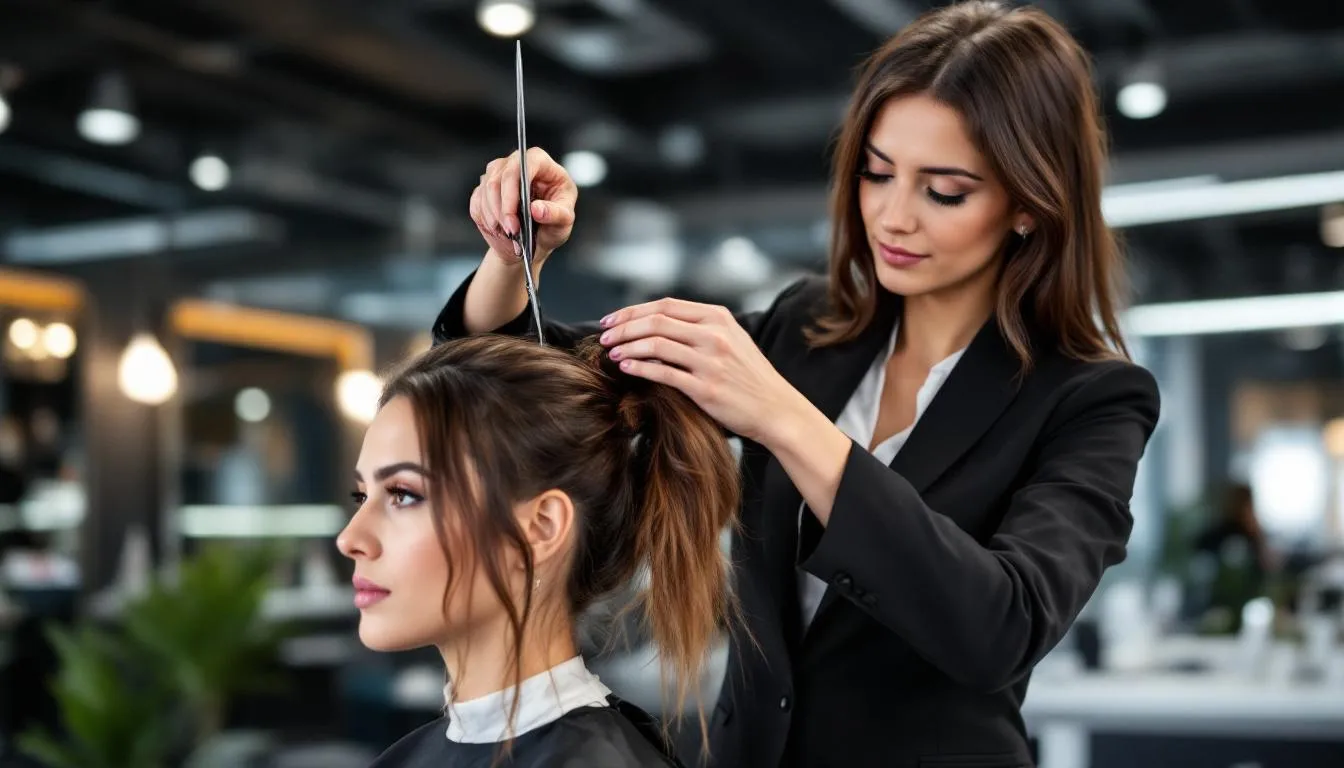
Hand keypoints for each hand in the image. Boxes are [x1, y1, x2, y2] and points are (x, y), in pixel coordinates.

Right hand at [469, 147, 576, 267]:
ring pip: (486, 188)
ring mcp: (498, 174)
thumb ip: (555, 214)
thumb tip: (537, 209)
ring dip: (494, 215)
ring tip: (508, 233)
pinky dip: (486, 219)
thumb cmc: (553, 224)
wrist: (535, 241)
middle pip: (500, 176)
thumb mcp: (564, 222)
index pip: (524, 164)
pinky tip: (499, 230)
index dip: (515, 188)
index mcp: (541, 164)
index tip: (514, 215)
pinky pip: (477, 201)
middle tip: (511, 230)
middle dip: (503, 208)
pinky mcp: (484, 188)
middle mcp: (517, 164)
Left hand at [598, 298, 802, 444]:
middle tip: (604, 337)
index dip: (633, 311)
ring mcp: (710, 361)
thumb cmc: (751, 377)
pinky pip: (664, 373)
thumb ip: (701, 327)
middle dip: (624, 328)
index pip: (665, 305)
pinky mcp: (706, 388)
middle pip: (656, 322)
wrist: (776, 409)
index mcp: (719, 318)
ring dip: (627, 347)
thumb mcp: (732, 339)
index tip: (612, 320)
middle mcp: (714, 335)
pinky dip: (640, 367)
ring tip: (611, 353)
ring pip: (656, 345)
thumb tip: (659, 323)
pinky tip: (626, 367)